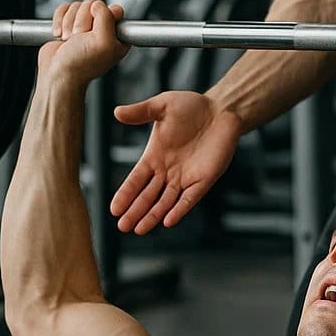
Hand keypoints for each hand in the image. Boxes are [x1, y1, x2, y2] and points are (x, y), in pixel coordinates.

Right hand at [37, 0, 130, 87]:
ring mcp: (84, 28)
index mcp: (117, 36)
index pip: (114, 9)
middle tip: (79, 39)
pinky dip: (59, 20)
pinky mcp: (68, 24)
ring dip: (69, 23)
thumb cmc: (79, 65)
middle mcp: (102, 31)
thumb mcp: (103, 42)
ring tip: (70, 41)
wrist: (56, 75)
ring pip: (77, 6)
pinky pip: (64, 8)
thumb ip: (106, 17)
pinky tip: (60, 36)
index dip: (102, 17)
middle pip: (93, 5)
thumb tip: (97, 4)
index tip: (95, 33)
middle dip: (81, 21)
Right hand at [110, 90, 242, 233]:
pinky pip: (189, 199)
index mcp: (154, 157)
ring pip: (165, 202)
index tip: (114, 209)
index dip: (125, 194)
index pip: (135, 180)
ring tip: (139, 230)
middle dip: (135, 211)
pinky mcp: (203, 180)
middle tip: (122, 227)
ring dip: (152, 216)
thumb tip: (116, 112)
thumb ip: (140, 112)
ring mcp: (185, 178)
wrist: (221, 110)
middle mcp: (167, 172)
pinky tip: (168, 221)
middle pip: (147, 196)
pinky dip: (179, 210)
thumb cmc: (191, 106)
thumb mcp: (162, 105)